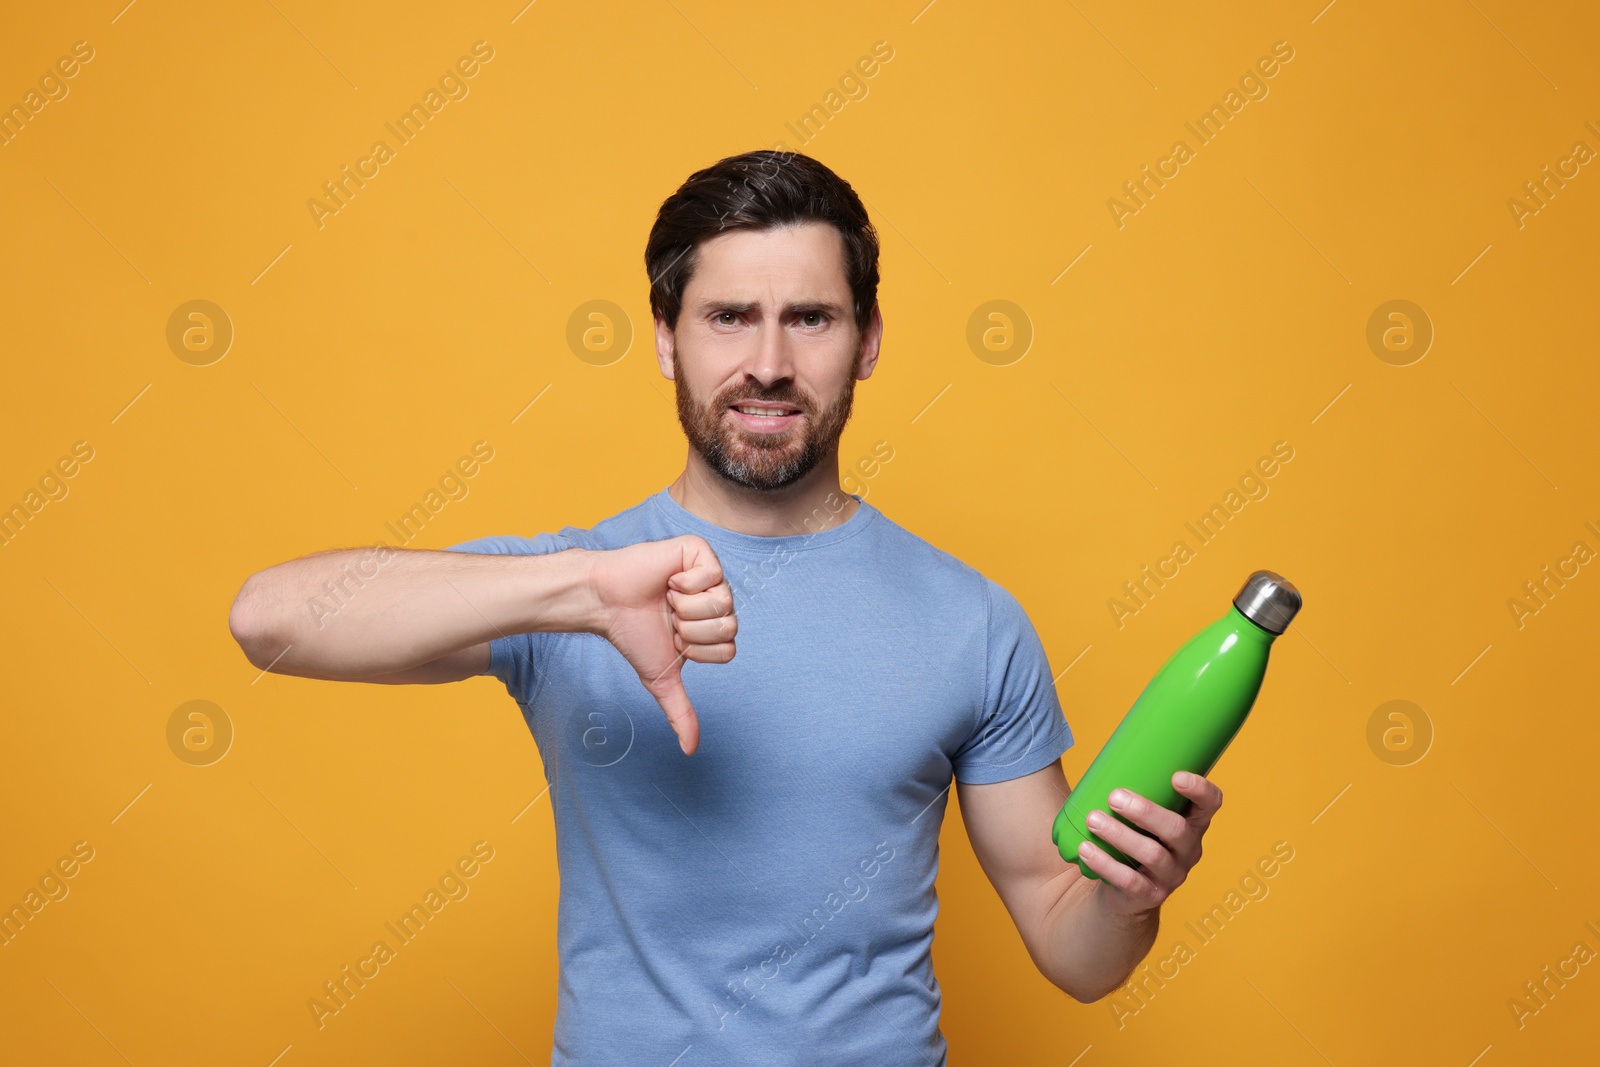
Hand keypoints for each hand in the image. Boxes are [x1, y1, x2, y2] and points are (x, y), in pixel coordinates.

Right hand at [587, 535, 736, 754]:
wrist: (606, 603)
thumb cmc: (632, 634)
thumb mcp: (661, 678)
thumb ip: (680, 712)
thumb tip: (691, 750)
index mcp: (714, 625)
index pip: (729, 649)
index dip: (696, 649)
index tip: (672, 638)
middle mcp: (717, 599)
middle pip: (729, 625)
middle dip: (690, 629)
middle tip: (668, 618)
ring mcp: (710, 574)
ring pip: (723, 601)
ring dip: (686, 607)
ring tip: (667, 599)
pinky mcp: (699, 551)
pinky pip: (713, 574)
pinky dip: (685, 583)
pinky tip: (668, 580)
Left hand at [1076, 772, 1221, 916]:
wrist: (1122, 887)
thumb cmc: (1131, 834)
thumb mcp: (1138, 809)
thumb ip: (1132, 782)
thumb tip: (1107, 741)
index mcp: (1191, 822)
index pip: (1211, 804)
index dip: (1201, 790)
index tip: (1176, 775)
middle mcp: (1188, 849)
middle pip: (1177, 830)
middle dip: (1146, 812)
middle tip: (1114, 796)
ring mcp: (1171, 875)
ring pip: (1153, 855)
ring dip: (1120, 836)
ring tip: (1093, 819)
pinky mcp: (1149, 895)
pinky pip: (1131, 882)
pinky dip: (1106, 864)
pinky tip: (1086, 850)